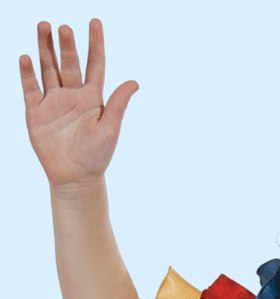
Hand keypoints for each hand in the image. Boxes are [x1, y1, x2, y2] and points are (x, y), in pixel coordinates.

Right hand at [19, 19, 137, 185]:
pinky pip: (30, 88)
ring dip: (45, 49)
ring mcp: (53, 101)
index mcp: (93, 97)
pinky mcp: (36, 112)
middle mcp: (73, 95)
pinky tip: (26, 57)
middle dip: (66, 44)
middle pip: (69, 63)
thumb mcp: (111, 128)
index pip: (95, 64)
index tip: (95, 22)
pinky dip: (27, 73)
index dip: (95, 43)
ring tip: (43, 26)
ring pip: (49, 69)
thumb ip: (118, 104)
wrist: (75, 176)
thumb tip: (135, 82)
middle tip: (63, 26)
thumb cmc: (97, 154)